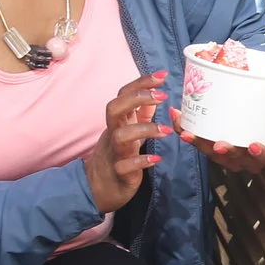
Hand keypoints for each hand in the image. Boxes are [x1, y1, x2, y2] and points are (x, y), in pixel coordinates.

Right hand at [84, 72, 168, 211]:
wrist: (97, 189)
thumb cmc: (117, 156)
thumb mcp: (128, 132)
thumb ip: (140, 114)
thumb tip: (153, 95)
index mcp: (117, 122)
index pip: (123, 95)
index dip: (141, 83)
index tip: (161, 75)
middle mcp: (113, 134)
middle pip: (114, 108)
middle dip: (137, 98)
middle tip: (162, 96)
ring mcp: (114, 153)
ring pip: (121, 136)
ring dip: (144, 129)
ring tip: (166, 130)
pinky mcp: (119, 173)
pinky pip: (126, 165)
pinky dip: (141, 161)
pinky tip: (156, 159)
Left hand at [185, 112, 264, 172]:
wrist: (248, 111)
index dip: (261, 154)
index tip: (254, 145)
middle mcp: (244, 158)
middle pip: (235, 160)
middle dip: (226, 153)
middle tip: (220, 145)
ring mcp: (225, 154)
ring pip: (212, 154)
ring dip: (200, 143)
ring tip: (190, 132)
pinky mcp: (209, 145)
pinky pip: (197, 141)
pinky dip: (186, 130)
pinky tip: (178, 118)